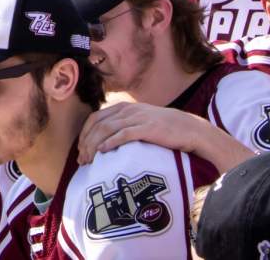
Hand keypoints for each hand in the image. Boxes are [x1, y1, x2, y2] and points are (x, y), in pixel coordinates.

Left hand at [78, 102, 195, 161]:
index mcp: (123, 108)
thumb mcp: (139, 122)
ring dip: (95, 145)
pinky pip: (124, 134)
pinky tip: (103, 152)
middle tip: (82, 160)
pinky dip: (111, 142)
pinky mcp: (147, 128)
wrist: (189, 128)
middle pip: (98, 125)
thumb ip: (123, 126)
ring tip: (89, 160)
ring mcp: (137, 118)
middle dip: (86, 143)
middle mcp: (128, 110)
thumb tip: (104, 142)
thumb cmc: (163, 129)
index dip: (84, 134)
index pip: (95, 118)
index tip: (80, 150)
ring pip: (107, 129)